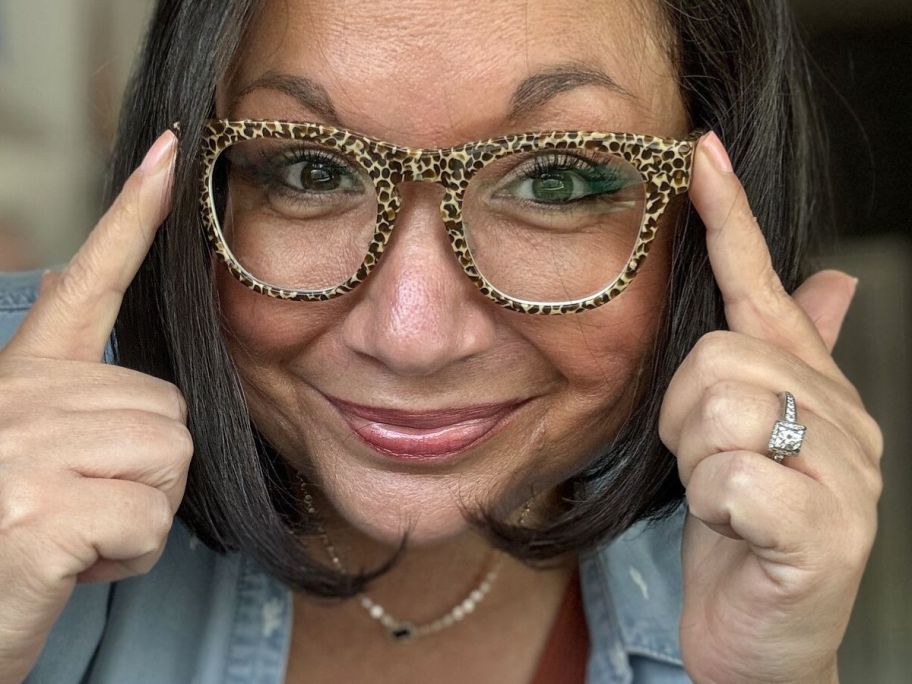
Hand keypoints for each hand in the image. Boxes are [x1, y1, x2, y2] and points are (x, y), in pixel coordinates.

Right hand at [0, 130, 189, 683]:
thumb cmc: (0, 544)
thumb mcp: (30, 459)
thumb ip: (75, 404)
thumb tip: (110, 353)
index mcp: (21, 380)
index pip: (88, 280)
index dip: (133, 217)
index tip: (169, 154)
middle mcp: (20, 397)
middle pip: (169, 409)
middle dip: (147, 473)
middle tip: (80, 507)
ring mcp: (26, 449)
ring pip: (171, 458)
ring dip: (141, 513)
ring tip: (75, 535)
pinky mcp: (41, 510)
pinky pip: (150, 519)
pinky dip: (127, 557)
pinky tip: (70, 566)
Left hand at [659, 132, 882, 683]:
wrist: (761, 638)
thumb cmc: (742, 530)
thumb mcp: (746, 438)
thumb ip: (786, 360)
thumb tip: (832, 281)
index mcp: (810, 387)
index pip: (766, 285)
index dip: (732, 218)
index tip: (701, 150)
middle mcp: (841, 418)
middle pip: (718, 356)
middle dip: (685, 420)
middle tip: (707, 466)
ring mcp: (844, 476)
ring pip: (721, 410)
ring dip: (696, 463)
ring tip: (722, 499)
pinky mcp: (824, 534)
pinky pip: (731, 480)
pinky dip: (713, 508)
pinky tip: (737, 532)